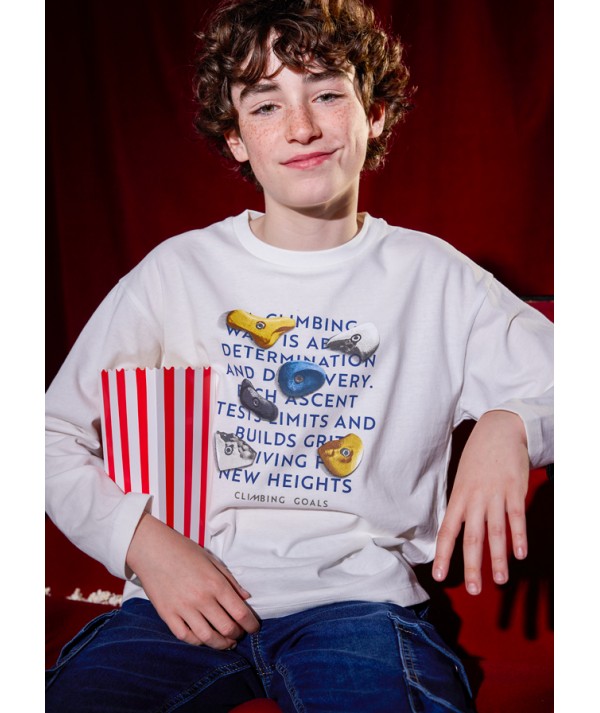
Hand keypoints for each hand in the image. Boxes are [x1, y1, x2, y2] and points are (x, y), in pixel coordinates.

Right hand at [126, 513, 259, 648]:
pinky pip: (185, 636)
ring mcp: (183, 608)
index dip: (251, 625)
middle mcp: (201, 598)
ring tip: (225, 642)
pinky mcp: (167, 615)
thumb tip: (246, 598)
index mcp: (215, 583)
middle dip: (237, 635)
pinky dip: (197, 641)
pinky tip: (203, 638)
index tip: (254, 629)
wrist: (152, 549)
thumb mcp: (212, 560)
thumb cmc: (184, 551)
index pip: (240, 612)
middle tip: (239, 634)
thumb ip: (230, 581)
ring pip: (207, 638)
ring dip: (220, 644)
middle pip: (227, 628)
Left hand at [432, 410, 529, 593]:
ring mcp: (495, 494)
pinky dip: (519, 536)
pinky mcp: (515, 489)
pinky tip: (520, 554)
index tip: (438, 575)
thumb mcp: (463, 480)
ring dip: (498, 558)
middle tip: (473, 590)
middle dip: (472, 565)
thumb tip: (457, 529)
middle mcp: (475, 498)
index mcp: (459, 497)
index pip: (447, 530)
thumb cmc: (478, 458)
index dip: (442, 554)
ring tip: (500, 580)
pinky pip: (516, 517)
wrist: (497, 430)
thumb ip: (463, 505)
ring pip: (496, 531)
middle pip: (472, 537)